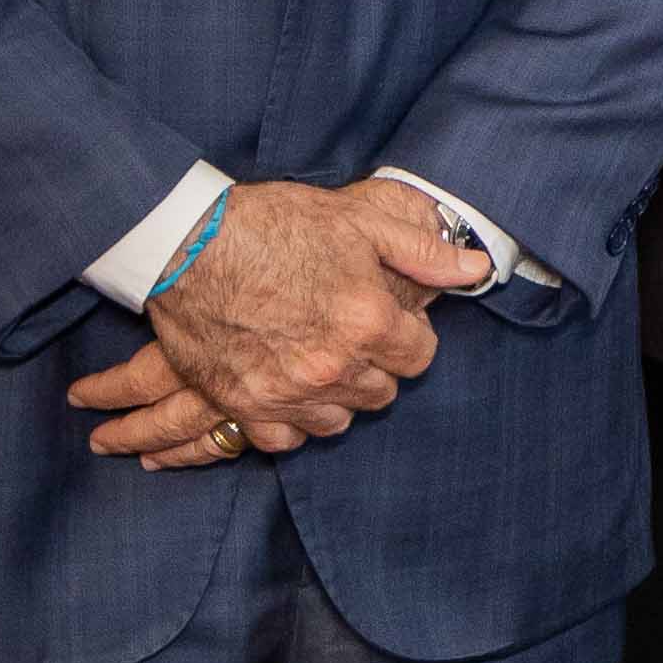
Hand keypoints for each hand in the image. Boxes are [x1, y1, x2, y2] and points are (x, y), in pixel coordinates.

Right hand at [66, 173, 473, 464]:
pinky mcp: (243, 404)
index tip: (390, 320)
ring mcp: (286, 392)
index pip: (420, 356)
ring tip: (320, 361)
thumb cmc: (273, 224)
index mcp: (367, 321)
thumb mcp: (358, 222)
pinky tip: (288, 391)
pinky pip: (285, 440)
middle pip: (382, 392)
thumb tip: (476, 268)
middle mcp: (332, 367)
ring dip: (336, 397)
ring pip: (337, 421)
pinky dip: (291, 422)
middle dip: (375, 366)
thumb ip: (422, 253)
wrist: (186, 241)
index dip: (408, 335)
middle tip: (351, 336)